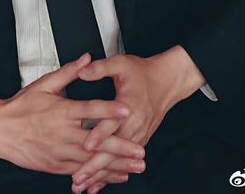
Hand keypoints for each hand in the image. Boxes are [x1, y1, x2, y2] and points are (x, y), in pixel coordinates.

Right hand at [0, 53, 146, 182]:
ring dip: (115, 166)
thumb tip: (86, 58)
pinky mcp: (56, 165)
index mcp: (62, 110)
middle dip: (121, 148)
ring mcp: (60, 152)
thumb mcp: (44, 83)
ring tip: (134, 168)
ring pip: (91, 160)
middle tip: (140, 152)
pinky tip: (114, 176)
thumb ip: (69, 72)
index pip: (89, 109)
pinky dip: (98, 176)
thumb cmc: (20, 106)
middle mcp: (63, 133)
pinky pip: (80, 172)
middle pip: (96, 142)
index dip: (109, 110)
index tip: (127, 110)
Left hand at [70, 46, 205, 193]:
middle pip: (113, 149)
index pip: (112, 123)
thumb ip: (100, 68)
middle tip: (79, 178)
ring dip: (100, 174)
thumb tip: (82, 70)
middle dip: (95, 166)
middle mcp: (133, 124)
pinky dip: (110, 174)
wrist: (166, 81)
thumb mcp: (121, 64)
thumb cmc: (143, 72)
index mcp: (127, 106)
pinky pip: (123, 161)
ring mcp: (137, 135)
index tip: (86, 145)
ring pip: (117, 160)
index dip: (99, 134)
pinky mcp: (138, 140)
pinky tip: (98, 184)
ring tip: (83, 186)